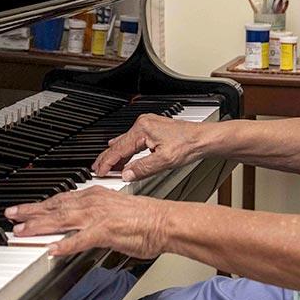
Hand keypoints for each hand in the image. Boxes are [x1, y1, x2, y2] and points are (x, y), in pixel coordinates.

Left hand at [4, 187, 170, 258]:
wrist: (164, 221)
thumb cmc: (145, 218)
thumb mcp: (114, 210)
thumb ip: (94, 217)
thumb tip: (80, 226)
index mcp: (95, 195)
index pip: (60, 199)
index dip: (40, 205)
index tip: (24, 210)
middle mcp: (92, 202)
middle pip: (54, 207)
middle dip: (30, 212)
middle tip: (11, 216)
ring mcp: (97, 217)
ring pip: (61, 219)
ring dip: (39, 226)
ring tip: (22, 232)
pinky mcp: (105, 232)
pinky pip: (80, 239)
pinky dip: (64, 244)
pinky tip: (51, 250)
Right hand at [92, 114, 206, 180]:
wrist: (203, 138)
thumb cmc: (189, 145)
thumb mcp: (164, 161)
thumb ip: (143, 168)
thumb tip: (126, 174)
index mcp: (142, 129)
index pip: (119, 149)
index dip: (107, 162)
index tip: (99, 171)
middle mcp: (143, 124)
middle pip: (119, 144)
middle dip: (107, 157)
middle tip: (96, 168)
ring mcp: (147, 125)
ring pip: (125, 142)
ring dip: (116, 154)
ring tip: (106, 165)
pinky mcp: (152, 128)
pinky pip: (133, 140)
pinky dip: (126, 150)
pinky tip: (121, 154)